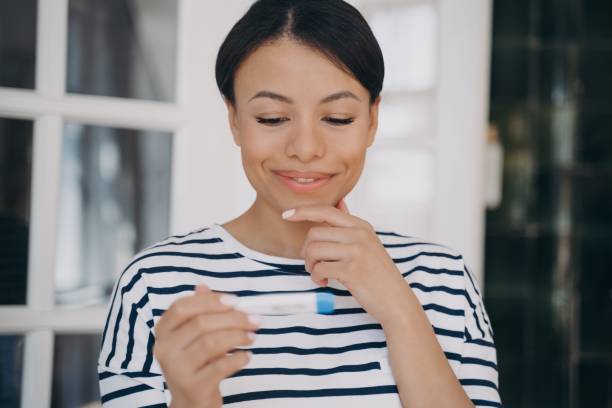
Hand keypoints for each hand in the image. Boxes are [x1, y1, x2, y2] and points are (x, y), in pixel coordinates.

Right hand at [154, 285, 259, 407]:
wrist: (190, 402)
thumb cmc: (196, 363)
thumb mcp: (194, 336)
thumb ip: (199, 311)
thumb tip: (203, 286)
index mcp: (164, 331)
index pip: (182, 307)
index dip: (210, 301)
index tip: (234, 301)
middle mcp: (164, 349)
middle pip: (201, 323)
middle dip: (233, 318)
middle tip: (254, 319)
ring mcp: (176, 369)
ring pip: (211, 343)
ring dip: (237, 336)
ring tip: (252, 337)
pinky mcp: (192, 386)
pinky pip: (220, 367)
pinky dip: (238, 358)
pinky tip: (246, 356)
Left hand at [283, 198, 408, 324]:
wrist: (396, 300)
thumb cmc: (379, 274)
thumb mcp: (369, 243)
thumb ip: (351, 225)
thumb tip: (339, 203)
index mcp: (362, 226)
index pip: (326, 210)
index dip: (303, 210)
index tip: (287, 214)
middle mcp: (359, 235)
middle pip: (314, 233)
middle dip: (307, 251)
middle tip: (314, 264)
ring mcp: (356, 251)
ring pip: (313, 250)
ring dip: (310, 265)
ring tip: (320, 274)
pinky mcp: (351, 270)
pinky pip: (318, 268)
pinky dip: (316, 278)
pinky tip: (325, 282)